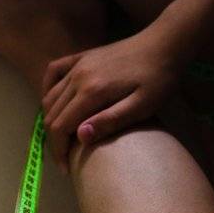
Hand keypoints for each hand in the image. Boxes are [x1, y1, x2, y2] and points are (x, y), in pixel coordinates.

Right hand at [41, 24, 185, 166]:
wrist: (165, 43)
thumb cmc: (159, 79)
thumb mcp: (143, 106)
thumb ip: (111, 120)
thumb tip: (81, 136)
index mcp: (92, 91)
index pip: (61, 126)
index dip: (59, 151)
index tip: (67, 169)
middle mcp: (78, 77)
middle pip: (52, 114)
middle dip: (55, 140)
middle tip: (66, 159)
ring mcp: (78, 64)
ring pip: (50, 97)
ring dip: (51, 120)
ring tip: (63, 138)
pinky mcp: (82, 56)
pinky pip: (53, 71)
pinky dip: (48, 89)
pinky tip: (54, 102)